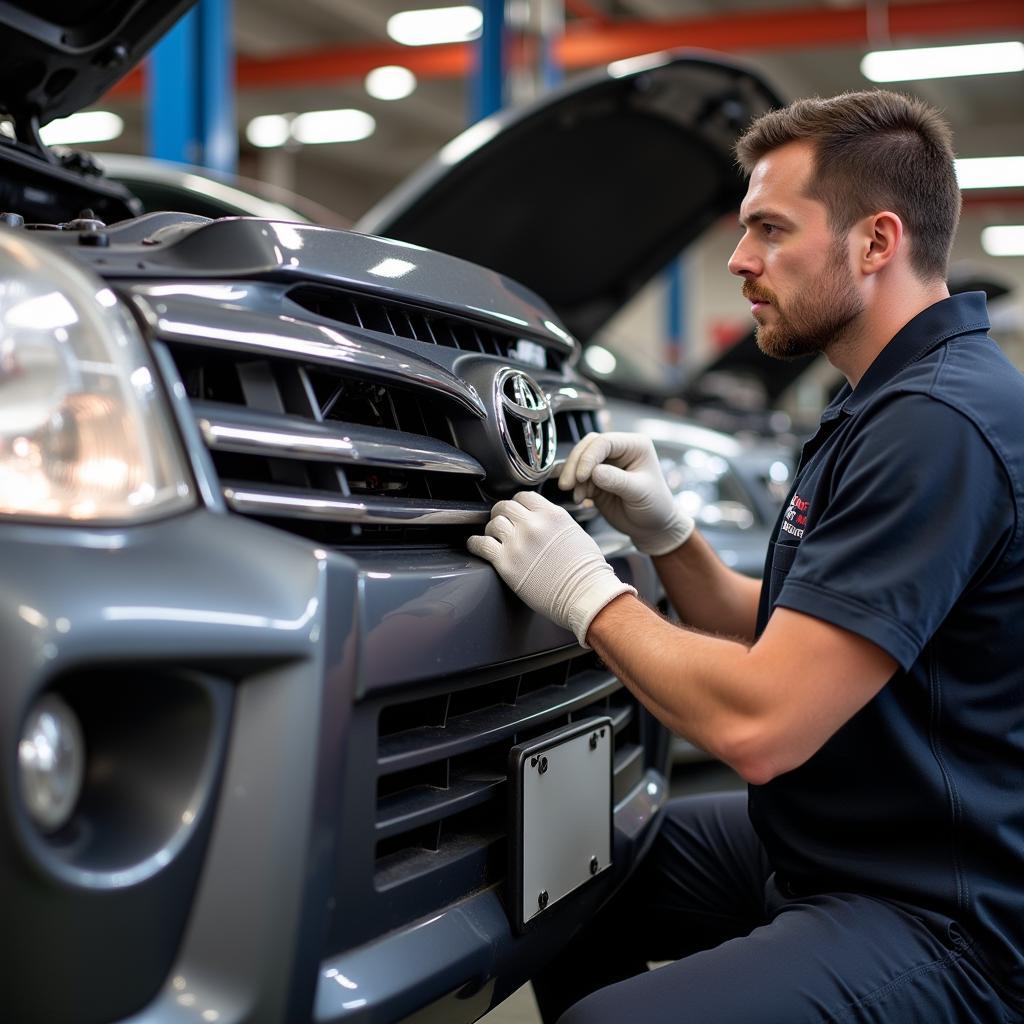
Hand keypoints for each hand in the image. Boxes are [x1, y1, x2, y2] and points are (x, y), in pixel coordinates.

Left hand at [467, 490, 634, 647]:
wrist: (584, 593)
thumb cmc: (586, 570)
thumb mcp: (576, 533)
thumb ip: (556, 522)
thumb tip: (545, 522)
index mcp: (551, 514)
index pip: (524, 496)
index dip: (517, 504)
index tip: (516, 511)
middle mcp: (532, 524)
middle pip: (505, 506)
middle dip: (502, 514)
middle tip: (502, 522)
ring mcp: (517, 542)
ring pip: (493, 523)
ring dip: (491, 530)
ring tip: (494, 538)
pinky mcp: (506, 562)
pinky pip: (481, 545)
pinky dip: (475, 544)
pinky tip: (475, 545)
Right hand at [558, 432, 693, 555]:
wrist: (652, 527)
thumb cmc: (656, 506)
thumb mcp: (640, 492)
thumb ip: (617, 481)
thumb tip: (594, 472)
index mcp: (635, 446)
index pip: (605, 442)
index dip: (589, 456)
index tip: (581, 476)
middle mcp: (619, 451)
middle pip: (588, 447)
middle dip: (575, 465)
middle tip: (568, 484)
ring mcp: (606, 464)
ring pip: (579, 460)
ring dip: (572, 477)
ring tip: (576, 495)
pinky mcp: (596, 479)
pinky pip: (578, 477)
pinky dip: (574, 487)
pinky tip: (578, 498)